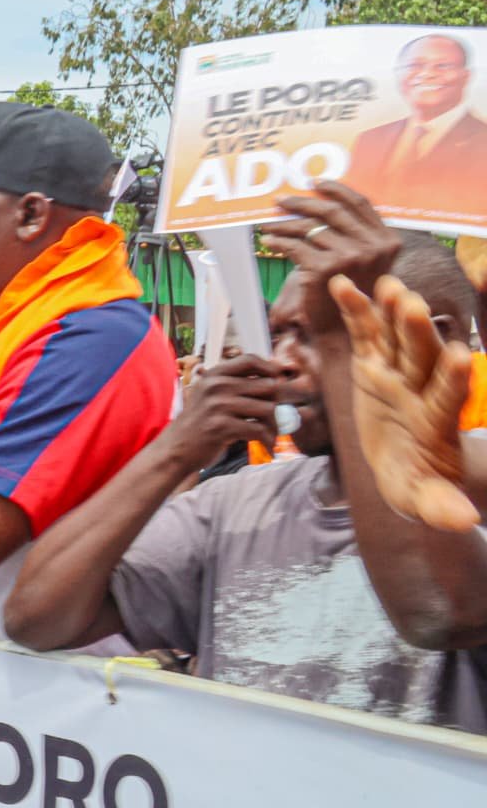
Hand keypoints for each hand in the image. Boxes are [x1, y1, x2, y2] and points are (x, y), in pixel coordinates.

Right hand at [157, 355, 286, 469]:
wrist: (175, 449)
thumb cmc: (200, 423)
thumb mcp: (210, 396)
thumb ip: (235, 385)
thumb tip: (277, 381)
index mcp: (214, 375)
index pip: (250, 360)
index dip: (270, 368)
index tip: (277, 382)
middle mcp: (215, 386)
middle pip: (268, 386)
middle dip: (277, 404)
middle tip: (275, 419)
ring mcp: (218, 406)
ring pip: (268, 409)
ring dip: (274, 426)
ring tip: (270, 435)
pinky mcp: (221, 427)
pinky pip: (259, 430)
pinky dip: (267, 440)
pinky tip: (266, 446)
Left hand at [263, 182, 398, 335]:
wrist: (343, 331)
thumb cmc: (348, 294)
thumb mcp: (363, 262)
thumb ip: (353, 235)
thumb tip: (317, 203)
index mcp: (387, 240)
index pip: (360, 203)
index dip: (336, 189)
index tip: (314, 182)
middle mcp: (373, 246)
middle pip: (332, 211)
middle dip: (302, 203)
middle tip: (280, 200)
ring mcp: (351, 257)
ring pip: (309, 229)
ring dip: (284, 225)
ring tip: (268, 226)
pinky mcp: (325, 269)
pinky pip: (295, 247)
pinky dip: (278, 242)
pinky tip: (268, 241)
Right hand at [335, 273, 478, 530]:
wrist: (404, 464)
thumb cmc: (417, 486)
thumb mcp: (425, 500)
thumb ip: (442, 506)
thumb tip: (465, 521)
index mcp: (436, 423)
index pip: (448, 399)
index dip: (455, 379)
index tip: (462, 357)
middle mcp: (420, 390)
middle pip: (422, 359)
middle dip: (419, 334)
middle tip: (414, 307)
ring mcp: (397, 375)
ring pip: (396, 340)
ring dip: (392, 313)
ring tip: (388, 287)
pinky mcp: (372, 366)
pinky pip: (364, 336)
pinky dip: (356, 311)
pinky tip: (343, 286)